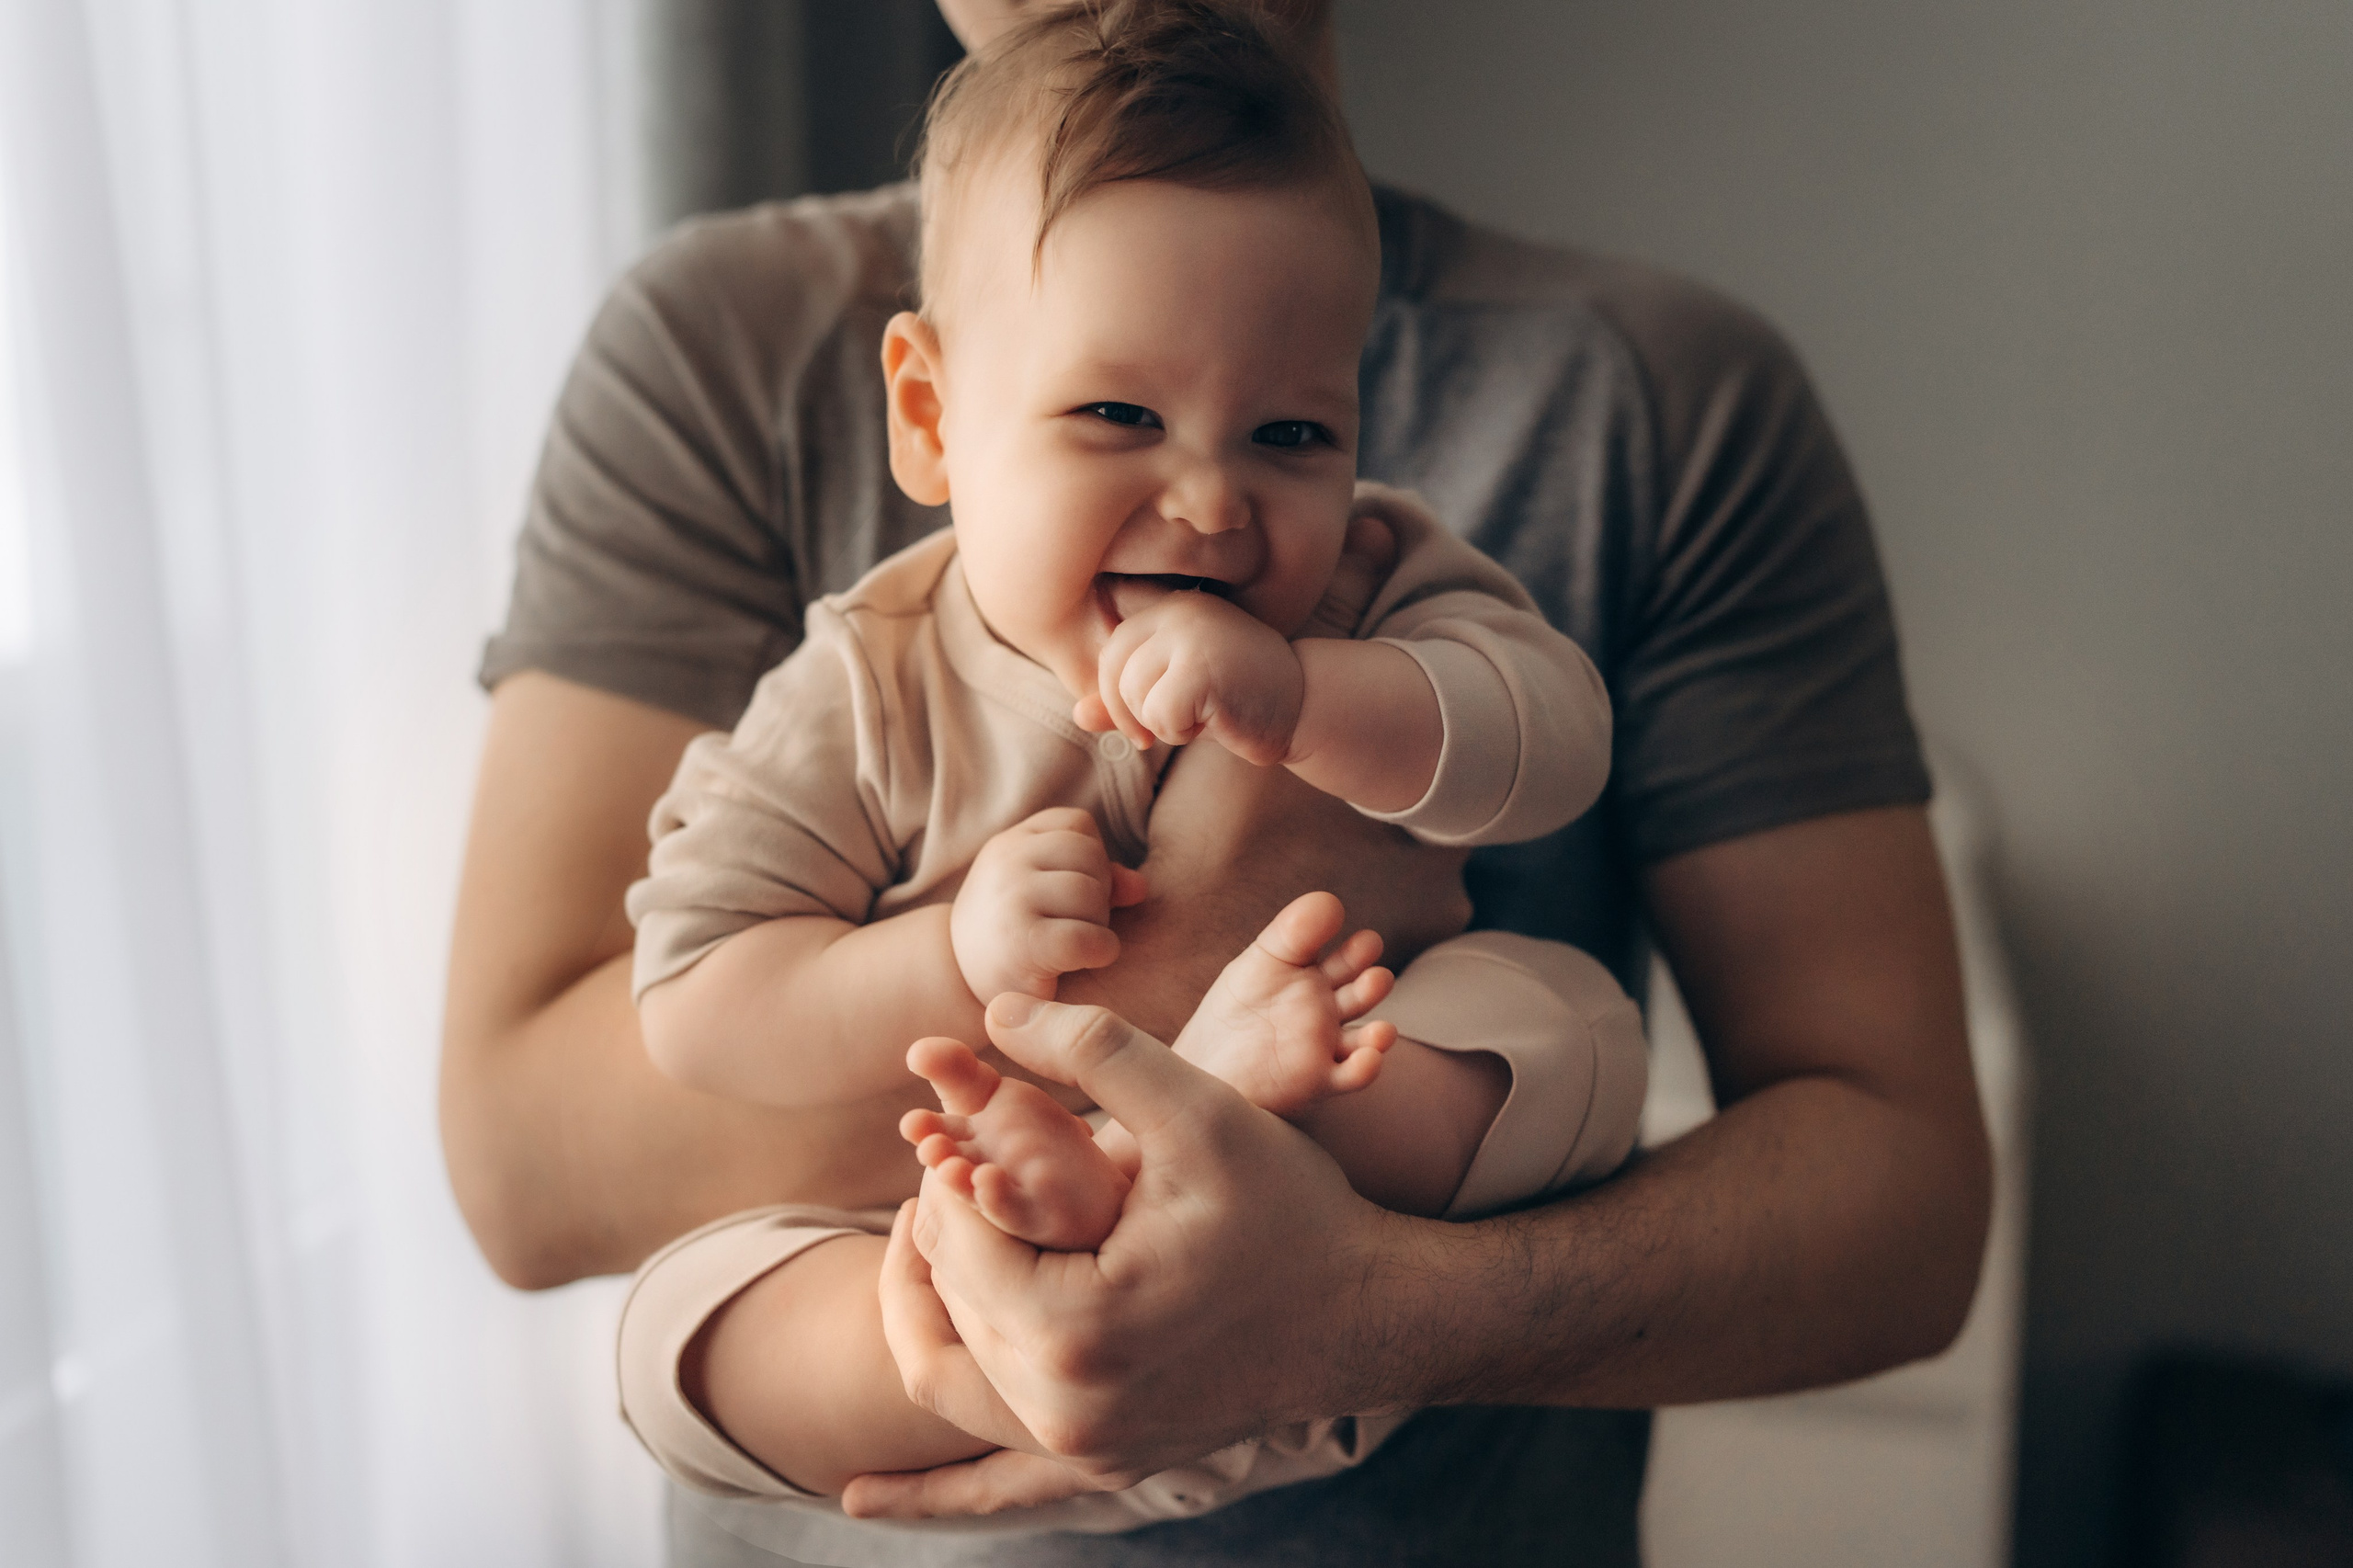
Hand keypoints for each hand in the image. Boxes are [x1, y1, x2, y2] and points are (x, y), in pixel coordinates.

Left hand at [854, 993, 1399, 1511]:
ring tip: (931, 1228)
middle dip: (941, 1221)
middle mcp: (1068, 1412)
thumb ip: (1094, 1049)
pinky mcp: (1103, 1464)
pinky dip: (934, 1472)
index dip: (948, 1167)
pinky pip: (991, 1470)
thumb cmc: (1292, 1208)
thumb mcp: (1199, 1109)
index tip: (959, 1119)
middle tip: (948, 1156)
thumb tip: (991, 1011)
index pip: (959, 1236)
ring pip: (952, 1376)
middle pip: (951, 1302)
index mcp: (1076, 1330)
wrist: (1372, 1312)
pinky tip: (865, 1484)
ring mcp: (1086, 1450)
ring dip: (930, 1300)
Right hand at [950, 809, 1147, 1004]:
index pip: (1078, 823)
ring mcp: (1012, 899)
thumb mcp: (1042, 892)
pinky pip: (1088, 936)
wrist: (956, 986)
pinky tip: (1087, 959)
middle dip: (1098, 892)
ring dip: (1099, 923)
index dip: (1091, 858)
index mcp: (1010, 842)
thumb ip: (1094, 877)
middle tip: (1078, 922)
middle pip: (1089, 856)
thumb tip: (1139, 887)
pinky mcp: (1023, 944)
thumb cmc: (1010, 935)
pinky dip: (1101, 950)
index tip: (1074, 893)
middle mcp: (1006, 862)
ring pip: (1092, 893)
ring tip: (1077, 942)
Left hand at [1076, 591, 1302, 764]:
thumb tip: (1078, 715)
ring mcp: (1193, 633)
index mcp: (1170, 607)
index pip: (1111, 645)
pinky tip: (1214, 723)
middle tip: (1165, 727)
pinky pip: (1158, 714)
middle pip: (1111, 667)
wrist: (1304, 706)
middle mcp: (1179, 610)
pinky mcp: (1204, 666)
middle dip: (1129, 710)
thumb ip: (1128, 700)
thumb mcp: (1176, 693)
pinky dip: (1180, 732)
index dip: (1115, 688)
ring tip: (1202, 715)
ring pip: (1132, 693)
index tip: (1145, 711)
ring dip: (1160, 723)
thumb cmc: (1238, 700)